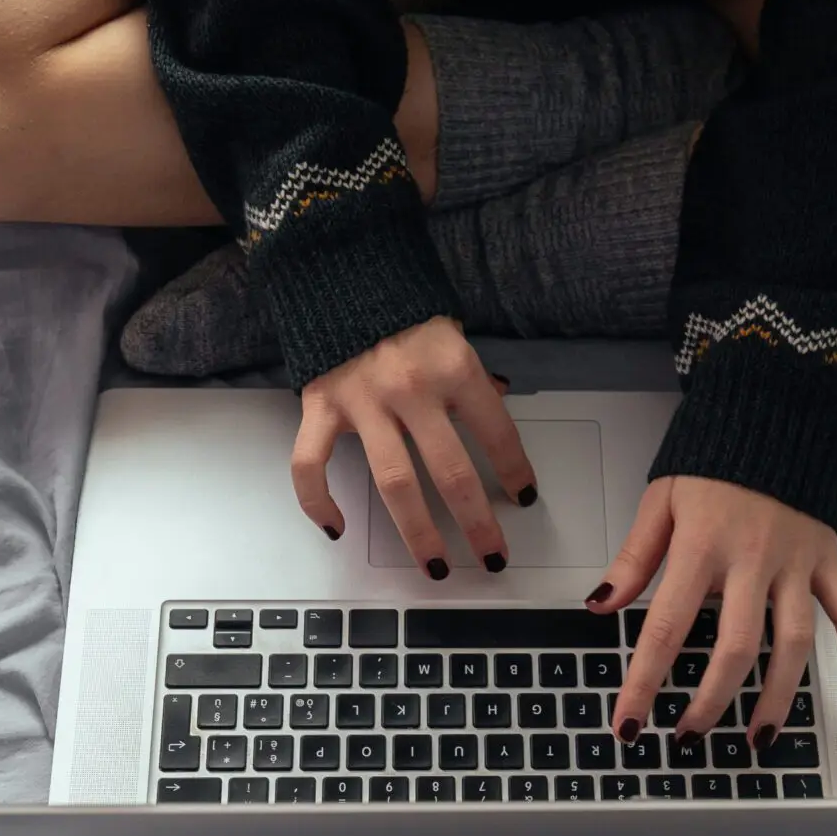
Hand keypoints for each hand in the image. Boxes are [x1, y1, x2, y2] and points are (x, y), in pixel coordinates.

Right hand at [291, 317, 536, 577]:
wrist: (337, 267)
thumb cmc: (401, 304)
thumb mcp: (451, 332)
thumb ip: (472, 376)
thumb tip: (498, 405)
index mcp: (453, 367)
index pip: (497, 432)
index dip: (515, 471)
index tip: (524, 499)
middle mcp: (411, 389)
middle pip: (451, 472)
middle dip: (476, 523)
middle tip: (492, 557)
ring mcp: (363, 402)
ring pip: (394, 484)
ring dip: (417, 533)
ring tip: (434, 567)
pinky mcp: (320, 406)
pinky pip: (312, 465)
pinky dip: (319, 502)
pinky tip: (337, 528)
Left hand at [593, 475, 836, 747]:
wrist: (774, 411)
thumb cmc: (712, 458)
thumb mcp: (661, 499)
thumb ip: (635, 557)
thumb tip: (601, 605)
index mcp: (702, 545)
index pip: (666, 626)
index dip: (644, 681)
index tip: (629, 724)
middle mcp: (751, 559)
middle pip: (735, 647)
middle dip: (710, 701)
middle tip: (688, 738)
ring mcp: (795, 563)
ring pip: (793, 642)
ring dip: (777, 697)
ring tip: (757, 739)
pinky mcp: (827, 559)